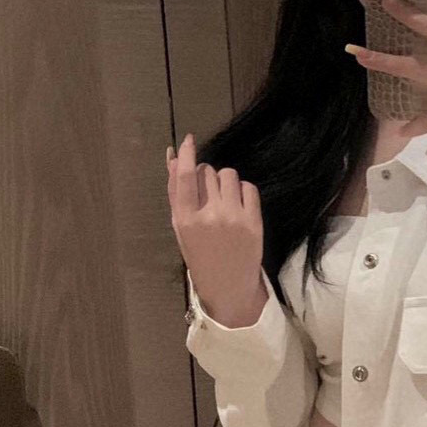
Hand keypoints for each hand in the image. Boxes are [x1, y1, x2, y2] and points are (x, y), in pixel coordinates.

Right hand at [165, 135, 266, 322]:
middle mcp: (209, 215)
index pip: (185, 177)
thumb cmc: (200, 255)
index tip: (188, 140)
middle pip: (208, 172)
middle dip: (207, 176)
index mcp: (186, 219)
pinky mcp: (254, 221)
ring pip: (229, 175)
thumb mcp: (181, 227)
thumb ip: (176, 192)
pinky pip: (249, 187)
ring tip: (224, 201)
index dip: (187, 155)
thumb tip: (173, 156)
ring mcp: (234, 218)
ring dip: (225, 182)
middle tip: (208, 196)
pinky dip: (243, 192)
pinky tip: (239, 207)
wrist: (228, 286)